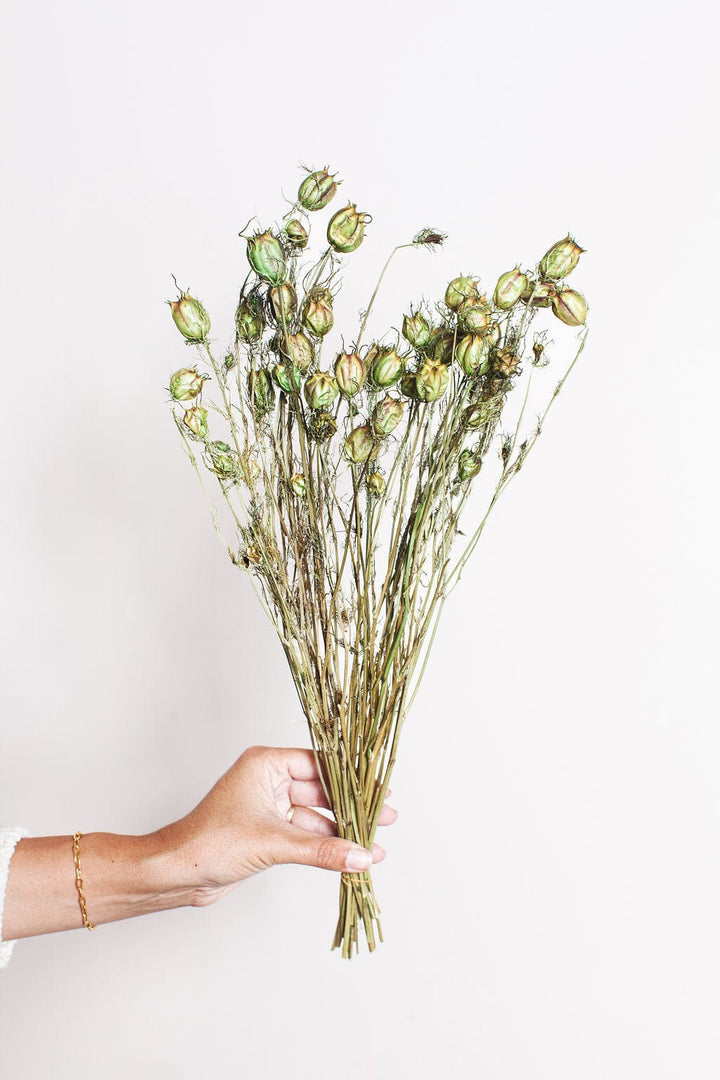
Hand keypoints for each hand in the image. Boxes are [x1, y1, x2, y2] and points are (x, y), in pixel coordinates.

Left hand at [161, 746, 397, 906]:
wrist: (174, 874)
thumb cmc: (210, 844)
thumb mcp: (273, 843)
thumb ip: (321, 849)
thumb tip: (362, 855)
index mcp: (265, 763)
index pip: (319, 764)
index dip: (351, 779)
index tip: (380, 789)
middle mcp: (267, 779)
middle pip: (321, 789)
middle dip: (352, 808)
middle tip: (387, 817)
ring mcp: (266, 805)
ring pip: (314, 814)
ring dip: (341, 831)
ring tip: (374, 845)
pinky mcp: (265, 831)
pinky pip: (303, 833)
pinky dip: (324, 844)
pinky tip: (349, 857)